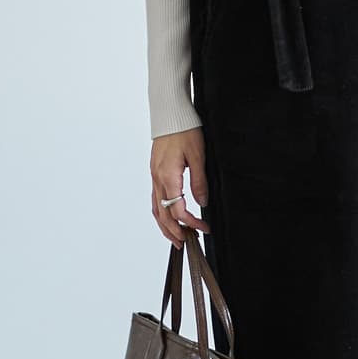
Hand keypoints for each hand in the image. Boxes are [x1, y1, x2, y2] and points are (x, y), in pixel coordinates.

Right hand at [151, 126, 209, 246]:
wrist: (170, 115)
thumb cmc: (184, 131)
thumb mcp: (198, 155)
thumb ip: (199, 181)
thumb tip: (202, 203)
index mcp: (168, 176)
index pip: (178, 210)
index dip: (191, 222)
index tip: (203, 227)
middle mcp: (158, 179)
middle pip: (163, 215)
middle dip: (174, 232)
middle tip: (186, 243)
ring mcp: (154, 176)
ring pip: (156, 209)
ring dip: (164, 226)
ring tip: (175, 237)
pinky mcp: (154, 173)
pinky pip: (154, 199)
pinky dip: (160, 213)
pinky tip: (166, 218)